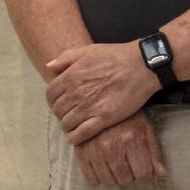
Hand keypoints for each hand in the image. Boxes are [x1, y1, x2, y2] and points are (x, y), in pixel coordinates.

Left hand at [47, 41, 162, 145]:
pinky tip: (76, 138)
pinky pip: (81, 133)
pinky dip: (75, 138)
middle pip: (58, 110)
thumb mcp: (87, 50)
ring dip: (67, 126)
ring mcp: (89, 107)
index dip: (53, 100)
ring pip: (67, 123)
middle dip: (61, 113)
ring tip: (73, 126)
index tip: (60, 102)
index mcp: (70, 76)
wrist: (141, 66)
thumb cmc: (115, 56)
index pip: (50, 95)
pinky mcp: (103, 118)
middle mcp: (76, 93)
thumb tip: (49, 66)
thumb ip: (65, 58)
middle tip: (68, 115)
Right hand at [74, 112, 165, 186]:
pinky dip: (97, 177)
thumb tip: (160, 173)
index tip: (142, 169)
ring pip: (108, 181)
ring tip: (115, 166)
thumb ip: (154, 152)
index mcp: (131, 140)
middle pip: (124, 180)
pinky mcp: (81, 150)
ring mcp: (95, 149)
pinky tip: (102, 169)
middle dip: (129, 176)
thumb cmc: (127, 116)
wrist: (102, 99)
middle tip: (128, 166)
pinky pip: (90, 177)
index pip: (142, 174)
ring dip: (114, 177)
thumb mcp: (146, 129)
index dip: (145, 174)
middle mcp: (112, 146)